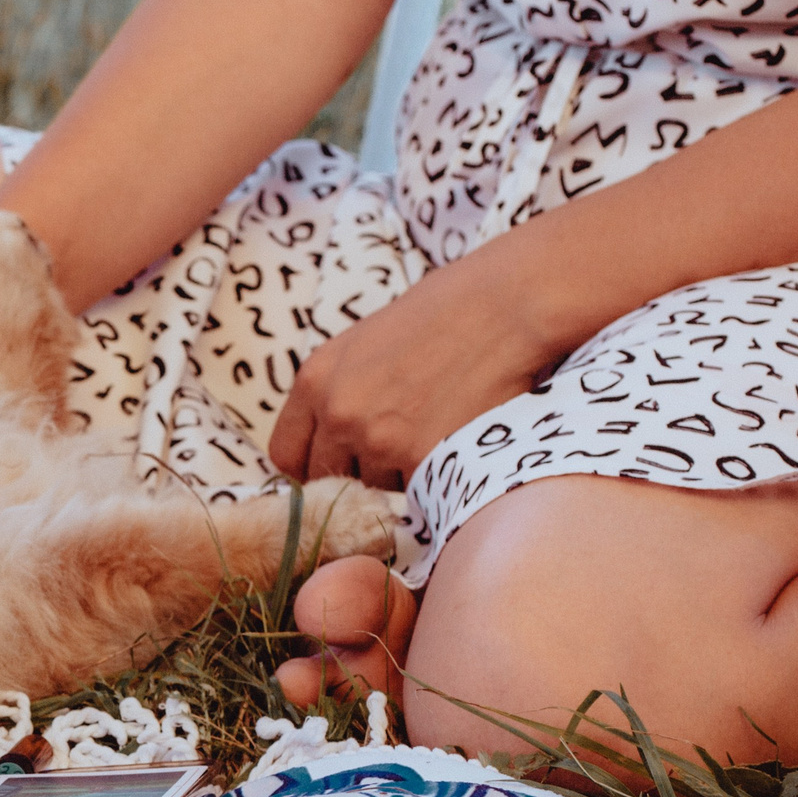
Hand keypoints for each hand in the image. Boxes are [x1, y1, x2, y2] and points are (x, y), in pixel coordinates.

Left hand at [269, 255, 557, 487]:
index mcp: (315, 379)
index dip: (314, 464)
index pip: (286, 455)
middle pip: (329, 478)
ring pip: (376, 487)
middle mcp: (338, 412)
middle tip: (401, 448)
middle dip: (360, 472)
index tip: (338, 464)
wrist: (511, 303)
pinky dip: (436, 479)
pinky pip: (417, 493)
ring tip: (438, 433)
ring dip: (402, 474)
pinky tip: (457, 445)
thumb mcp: (366, 343)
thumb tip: (330, 441)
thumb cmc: (447, 312)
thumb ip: (340, 390)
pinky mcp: (423, 459)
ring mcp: (378, 440)